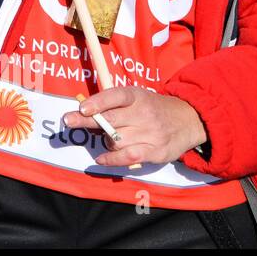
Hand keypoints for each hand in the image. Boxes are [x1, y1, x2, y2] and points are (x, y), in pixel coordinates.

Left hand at [63, 87, 206, 167]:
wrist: (188, 120)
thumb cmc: (152, 108)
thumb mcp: (137, 98)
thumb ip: (114, 103)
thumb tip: (83, 112)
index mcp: (137, 96)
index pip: (117, 95)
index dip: (99, 101)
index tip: (83, 108)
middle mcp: (144, 113)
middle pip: (111, 119)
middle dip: (87, 121)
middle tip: (68, 121)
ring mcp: (151, 133)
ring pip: (116, 140)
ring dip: (105, 141)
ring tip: (108, 139)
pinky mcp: (155, 152)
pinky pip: (127, 157)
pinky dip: (111, 159)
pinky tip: (101, 159)